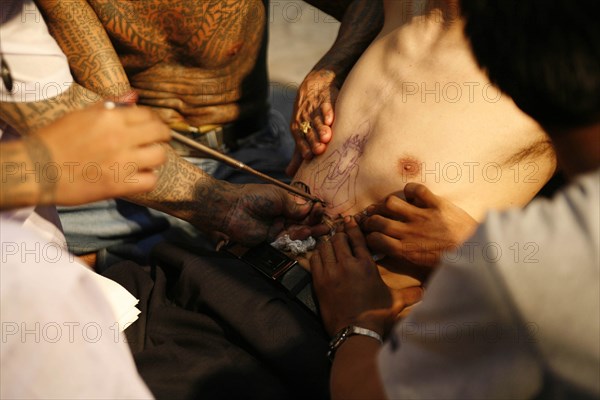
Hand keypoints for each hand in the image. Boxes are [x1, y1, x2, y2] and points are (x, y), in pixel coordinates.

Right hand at [34, 102, 170, 204]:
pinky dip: (149, 179)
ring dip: (157, 157)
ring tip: (148, 159)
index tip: (151, 125)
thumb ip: (110, 105)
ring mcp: (122, 162)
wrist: (37, 169)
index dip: (153, 120)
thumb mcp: (81, 115)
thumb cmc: (55, 140)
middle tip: (157, 140)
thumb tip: (134, 95)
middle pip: (160, 132)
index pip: (148, 114)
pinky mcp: (120, 184)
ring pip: (160, 156)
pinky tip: (140, 176)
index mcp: (111, 117)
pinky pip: (151, 181)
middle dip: (162, 135)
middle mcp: (120, 137)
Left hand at [213, 183, 328, 247]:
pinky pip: (289, 241)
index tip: (321, 209)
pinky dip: (298, 238)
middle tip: (326, 225)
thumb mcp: (279, 197)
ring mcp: (278, 228)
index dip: (314, 210)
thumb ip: (295, 206)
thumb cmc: (255, 197)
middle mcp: (283, 215)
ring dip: (309, 230)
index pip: (304, 208)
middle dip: (315, 223)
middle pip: (304, 221)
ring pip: (299, 232)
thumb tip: (310, 209)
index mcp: (285, 202)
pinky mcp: (272, 240)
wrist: (233, 209)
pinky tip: (305, 234)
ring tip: (316, 229)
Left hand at [286, 70, 338, 175]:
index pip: (300, 140)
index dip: (304, 147)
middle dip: (314, 141)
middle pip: (309, 132)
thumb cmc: (308, 116)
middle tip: (319, 149)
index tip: (308, 157)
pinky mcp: (325, 99)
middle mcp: (305, 120)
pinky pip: (326, 106)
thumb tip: (289, 174)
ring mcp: (315, 109)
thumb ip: (297, 155)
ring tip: (326, 137)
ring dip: (321, 128)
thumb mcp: (301, 134)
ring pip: (317, 120)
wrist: (315, 86)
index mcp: (298, 129)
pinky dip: (328, 112)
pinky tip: (331, 119)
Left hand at [311, 216, 422, 336]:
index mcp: (366, 265)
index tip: (349, 219)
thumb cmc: (377, 316)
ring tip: (329, 241)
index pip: (357, 238)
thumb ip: (411, 293)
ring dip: (327, 243)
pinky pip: (315, 260)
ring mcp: (331, 272)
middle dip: (339, 234)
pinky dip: (317, 254)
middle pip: (339, 239)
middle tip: (338, 231)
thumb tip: (427, 290)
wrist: (356, 332)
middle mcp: (347, 264)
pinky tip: (320, 254)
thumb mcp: (396, 301)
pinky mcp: (319, 282)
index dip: (352, 226)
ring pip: (325, 247)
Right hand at [358, 183, 477, 266]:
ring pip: (392, 203)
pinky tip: (411, 194)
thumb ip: (409, 263)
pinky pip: (417, 190)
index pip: (376, 240)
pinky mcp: (437, 205)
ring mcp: (423, 217)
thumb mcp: (426, 271)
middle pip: (378, 220)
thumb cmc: (453, 265)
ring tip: (389, 206)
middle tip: (373, 218)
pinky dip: (411, 189)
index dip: (369, 236)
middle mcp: (410, 232)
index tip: (370, 235)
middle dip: (371, 219)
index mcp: (406, 250)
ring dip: (387, 203)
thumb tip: (395, 263)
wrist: (479, 254)